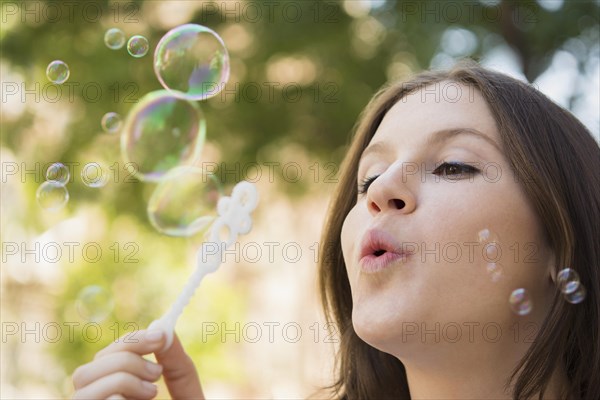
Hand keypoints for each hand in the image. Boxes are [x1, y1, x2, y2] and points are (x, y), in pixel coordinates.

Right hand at [72, 329, 203, 398]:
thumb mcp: (186, 398)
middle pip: (87, 369)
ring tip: (153, 392)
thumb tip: (166, 331)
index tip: (160, 336)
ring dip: (122, 375)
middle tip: (157, 371)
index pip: (106, 359)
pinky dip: (115, 393)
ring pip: (83, 381)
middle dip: (125, 356)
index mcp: (118, 399)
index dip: (130, 342)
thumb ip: (178, 369)